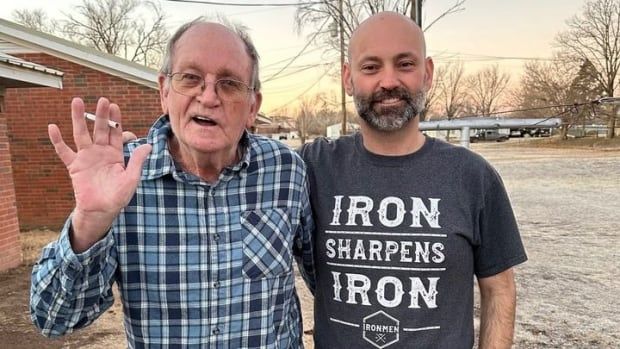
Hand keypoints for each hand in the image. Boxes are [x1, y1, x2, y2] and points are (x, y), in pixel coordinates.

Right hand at [48, 97, 151, 251]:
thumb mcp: (131, 178)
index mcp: (115, 154)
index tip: (115, 106)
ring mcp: (86, 157)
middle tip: (102, 100)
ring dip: (78, 118)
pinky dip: (57, 140)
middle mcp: (100, 152)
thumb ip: (137, 161)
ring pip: (81, 133)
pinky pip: (63, 151)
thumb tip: (149, 145)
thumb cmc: (118, 196)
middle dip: (101, 115)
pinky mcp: (74, 165)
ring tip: (77, 101)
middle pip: (100, 129)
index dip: (116, 120)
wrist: (101, 210)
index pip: (116, 133)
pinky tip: (52, 127)